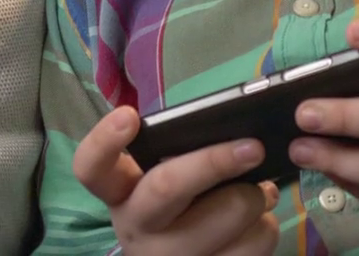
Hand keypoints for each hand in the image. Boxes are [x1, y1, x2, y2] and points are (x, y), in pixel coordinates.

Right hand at [73, 105, 280, 254]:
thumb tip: (235, 137)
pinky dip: (265, 226)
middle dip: (215, 161)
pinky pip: (253, 245)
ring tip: (259, 191)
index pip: (93, 168)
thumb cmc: (180, 210)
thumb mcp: (166, 184)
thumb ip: (183, 157)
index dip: (106, 140)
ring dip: (256, 196)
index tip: (129, 116)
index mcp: (121, 194)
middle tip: (253, 147)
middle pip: (167, 186)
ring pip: (227, 214)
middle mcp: (137, 229)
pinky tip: (256, 223)